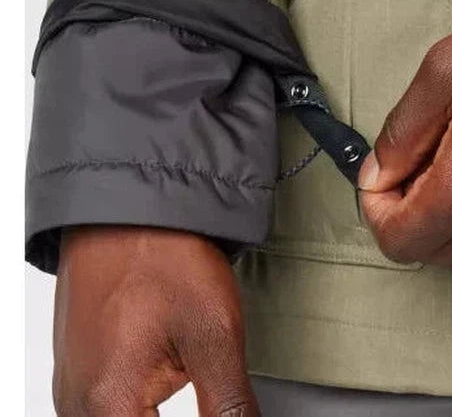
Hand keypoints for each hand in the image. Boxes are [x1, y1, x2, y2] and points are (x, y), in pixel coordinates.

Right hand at [53, 226, 258, 416]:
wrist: (131, 204)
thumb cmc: (164, 257)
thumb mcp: (216, 335)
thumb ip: (229, 405)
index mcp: (108, 406)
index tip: (220, 408)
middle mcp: (78, 405)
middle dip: (179, 414)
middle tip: (202, 381)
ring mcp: (73, 387)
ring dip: (154, 412)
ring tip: (183, 368)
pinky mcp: (78, 369)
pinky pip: (105, 406)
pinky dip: (138, 403)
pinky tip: (165, 375)